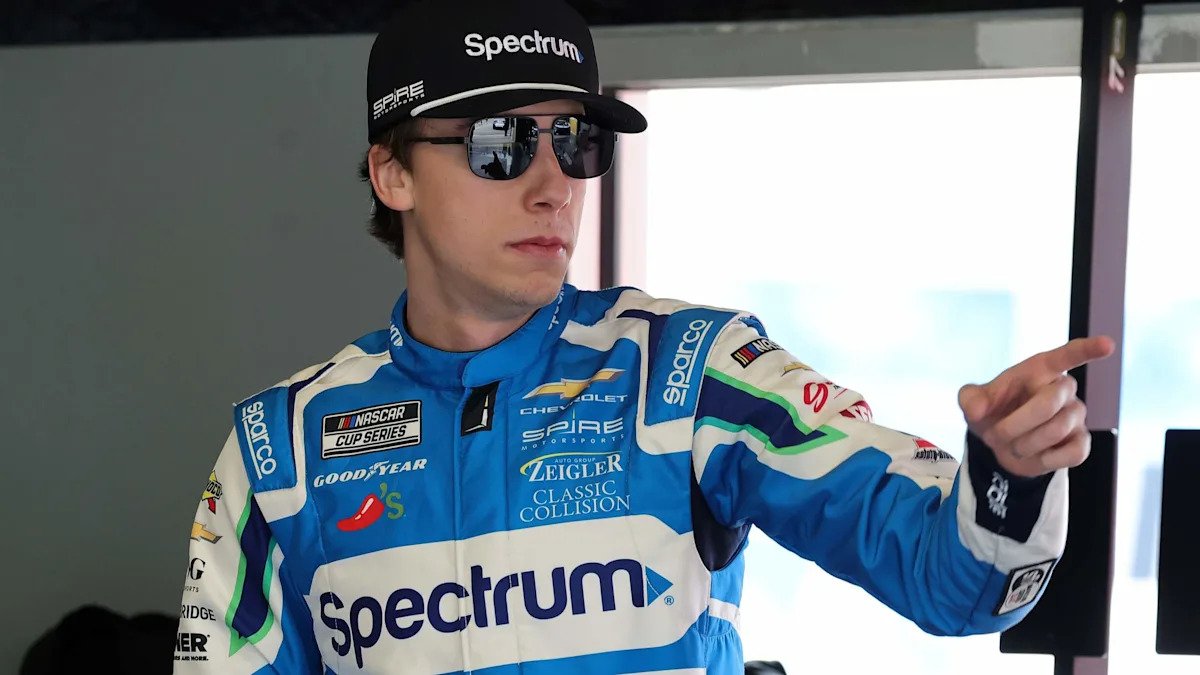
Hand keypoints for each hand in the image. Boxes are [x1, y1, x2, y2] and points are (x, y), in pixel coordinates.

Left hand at [957, 336, 1115, 477]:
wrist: (998, 443)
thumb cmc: (992, 411)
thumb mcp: (972, 402)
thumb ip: (970, 399)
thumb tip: (976, 410)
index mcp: (1040, 370)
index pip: (1067, 355)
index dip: (1087, 350)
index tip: (1107, 345)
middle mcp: (1063, 389)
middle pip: (1051, 402)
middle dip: (1016, 423)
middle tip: (995, 434)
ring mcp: (1076, 416)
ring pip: (1058, 429)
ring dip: (1025, 443)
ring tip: (1013, 445)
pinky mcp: (1081, 442)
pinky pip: (1073, 454)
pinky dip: (1046, 460)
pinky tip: (1035, 455)